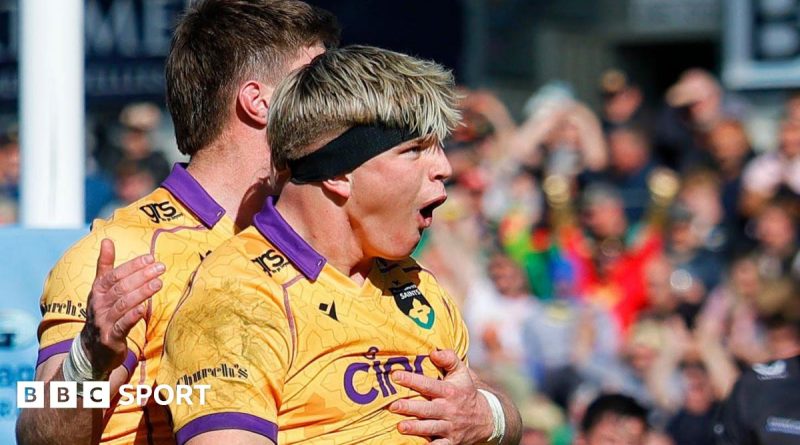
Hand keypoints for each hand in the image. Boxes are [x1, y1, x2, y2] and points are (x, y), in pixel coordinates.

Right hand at [81, 239, 164, 374]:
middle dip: (141, 276)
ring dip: (141, 293)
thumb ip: (106, 265)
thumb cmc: (103, 312)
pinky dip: (132, 317)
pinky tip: (143, 309)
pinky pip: (122, 326)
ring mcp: (103, 322)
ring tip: (159, 284)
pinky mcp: (111, 338)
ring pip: (123, 305)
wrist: (92, 348)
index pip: (114, 275)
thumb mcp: (101, 289)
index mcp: (97, 291)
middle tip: (160, 268)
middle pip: (120, 288)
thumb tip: (107, 240)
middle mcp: (98, 305)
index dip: (132, 266)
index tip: (150, 258)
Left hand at [389, 349, 493, 444]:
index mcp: (450, 391)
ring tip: (400, 427)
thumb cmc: (466, 391)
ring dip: (415, 428)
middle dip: (410, 407)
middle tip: (393, 406)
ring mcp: (450, 427)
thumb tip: (433, 351)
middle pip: (427, 409)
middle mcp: (449, 410)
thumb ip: (449, 358)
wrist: (485, 418)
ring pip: (430, 428)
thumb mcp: (462, 372)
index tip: (395, 376)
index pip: (428, 385)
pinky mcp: (451, 442)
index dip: (412, 380)